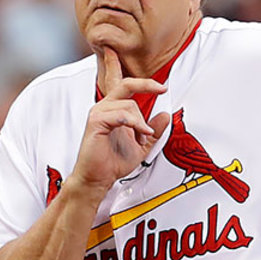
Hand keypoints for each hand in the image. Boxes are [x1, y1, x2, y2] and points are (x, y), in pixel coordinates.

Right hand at [71, 47, 169, 193]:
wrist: (99, 177)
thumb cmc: (113, 162)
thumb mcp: (141, 145)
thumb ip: (153, 131)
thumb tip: (165, 116)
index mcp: (114, 109)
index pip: (126, 86)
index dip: (143, 82)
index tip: (162, 86)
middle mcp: (105, 107)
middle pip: (127, 85)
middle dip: (146, 85)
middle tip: (162, 90)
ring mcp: (99, 113)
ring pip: (129, 104)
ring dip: (142, 123)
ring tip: (142, 138)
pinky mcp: (96, 121)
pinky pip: (120, 115)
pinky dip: (134, 124)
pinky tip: (140, 135)